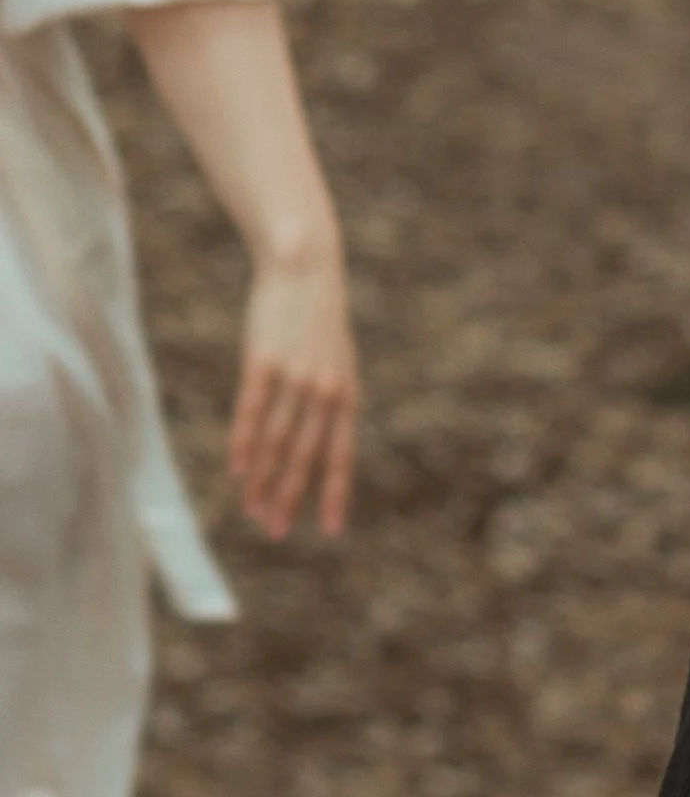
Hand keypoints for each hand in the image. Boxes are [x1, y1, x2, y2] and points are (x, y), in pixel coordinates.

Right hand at [229, 233, 357, 540]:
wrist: (305, 265)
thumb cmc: (317, 319)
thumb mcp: (335, 360)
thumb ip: (330, 399)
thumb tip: (319, 442)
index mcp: (345, 392)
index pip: (340, 454)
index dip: (333, 492)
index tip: (328, 530)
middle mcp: (324, 389)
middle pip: (305, 456)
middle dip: (289, 497)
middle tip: (274, 531)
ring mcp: (295, 375)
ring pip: (277, 440)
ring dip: (261, 478)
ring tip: (251, 509)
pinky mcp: (264, 361)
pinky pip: (253, 410)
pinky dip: (245, 442)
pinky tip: (236, 468)